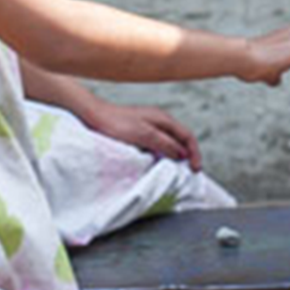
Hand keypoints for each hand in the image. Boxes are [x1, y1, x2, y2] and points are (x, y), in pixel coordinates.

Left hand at [82, 100, 200, 167]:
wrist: (94, 116)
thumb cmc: (116, 123)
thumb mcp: (143, 135)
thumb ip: (164, 144)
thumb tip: (182, 154)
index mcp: (163, 119)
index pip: (187, 136)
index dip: (194, 153)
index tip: (195, 169)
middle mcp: (159, 121)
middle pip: (181, 139)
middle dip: (188, 156)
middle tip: (189, 173)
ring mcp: (150, 126)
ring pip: (170, 143)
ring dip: (176, 157)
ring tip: (176, 171)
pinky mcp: (140, 133)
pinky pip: (158, 145)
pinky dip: (163, 155)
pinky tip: (159, 164)